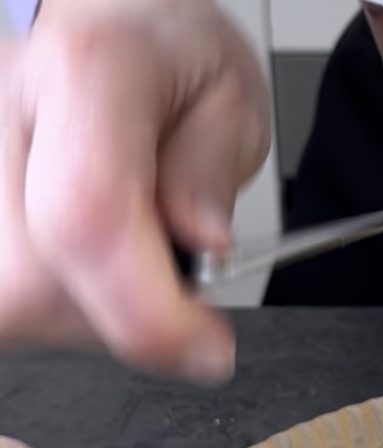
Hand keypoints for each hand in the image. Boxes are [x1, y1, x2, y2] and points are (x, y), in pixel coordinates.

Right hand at [0, 0, 269, 380]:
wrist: (108, 13)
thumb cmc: (165, 49)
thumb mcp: (229, 95)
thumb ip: (211, 170)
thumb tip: (198, 242)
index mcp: (89, 71)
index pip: (88, 218)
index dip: (150, 314)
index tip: (208, 349)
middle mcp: (5, 108)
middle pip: (37, 283)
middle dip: (128, 317)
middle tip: (177, 287)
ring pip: (13, 304)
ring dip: (90, 311)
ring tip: (131, 256)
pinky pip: (8, 300)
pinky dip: (57, 303)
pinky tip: (88, 266)